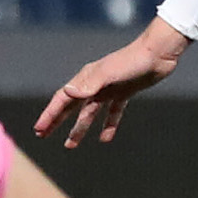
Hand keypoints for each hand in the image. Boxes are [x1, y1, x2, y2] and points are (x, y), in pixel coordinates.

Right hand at [34, 20, 188, 147]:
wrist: (158, 53)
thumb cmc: (133, 61)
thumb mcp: (109, 73)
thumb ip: (89, 83)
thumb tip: (67, 92)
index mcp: (87, 78)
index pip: (63, 99)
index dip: (49, 115)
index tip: (39, 130)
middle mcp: (94, 84)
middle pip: (70, 106)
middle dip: (57, 121)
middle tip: (43, 135)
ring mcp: (109, 89)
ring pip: (89, 112)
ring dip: (79, 128)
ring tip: (70, 145)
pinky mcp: (124, 93)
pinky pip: (112, 113)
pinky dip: (108, 125)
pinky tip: (105, 139)